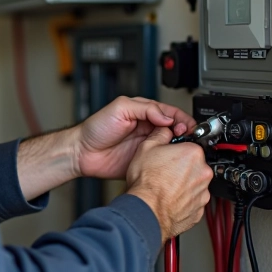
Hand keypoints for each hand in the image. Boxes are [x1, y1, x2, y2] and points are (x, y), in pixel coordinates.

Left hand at [73, 96, 194, 179]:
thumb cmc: (96, 128)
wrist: (82, 153)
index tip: (189, 126)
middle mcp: (148, 129)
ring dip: (179, 148)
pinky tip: (172, 162)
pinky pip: (161, 162)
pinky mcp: (144, 162)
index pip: (170, 113)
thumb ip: (144, 109)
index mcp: (145, 114)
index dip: (182, 119)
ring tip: (182, 150)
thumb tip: (165, 116)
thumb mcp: (120, 109)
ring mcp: (147, 146)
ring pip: (171, 146)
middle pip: (175, 130)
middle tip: (188, 139)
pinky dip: (169, 162)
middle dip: (185, 133)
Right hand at [124, 129, 211, 240]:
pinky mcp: (199, 210)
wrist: (146, 210)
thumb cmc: (147, 183)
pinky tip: (169, 199)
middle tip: (165, 171)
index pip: (190, 146)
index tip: (170, 155)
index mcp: (193, 154)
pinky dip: (183, 201)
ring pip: (194, 184)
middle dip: (182, 167)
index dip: (177, 150)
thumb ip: (160, 134)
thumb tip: (164, 131)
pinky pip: (193, 202)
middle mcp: (203, 173)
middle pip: (194, 165)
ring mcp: (202, 193)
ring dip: (183, 185)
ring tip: (165, 187)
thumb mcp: (146, 147)